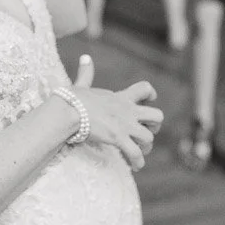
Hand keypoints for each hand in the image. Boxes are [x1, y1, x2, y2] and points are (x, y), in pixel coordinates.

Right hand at [68, 55, 163, 171]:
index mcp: (120, 97)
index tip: (151, 99)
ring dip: (146, 147)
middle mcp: (127, 110)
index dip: (151, 94)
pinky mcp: (118, 138)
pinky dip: (138, 161)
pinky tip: (136, 166)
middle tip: (146, 132)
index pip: (144, 89)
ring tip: (140, 153)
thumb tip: (85, 57)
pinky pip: (136, 153)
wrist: (68, 111)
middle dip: (155, 125)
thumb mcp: (82, 84)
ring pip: (148, 137)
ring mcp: (124, 125)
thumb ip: (86, 73)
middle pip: (156, 115)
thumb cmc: (72, 99)